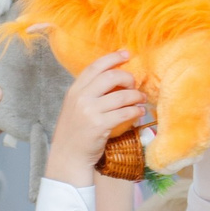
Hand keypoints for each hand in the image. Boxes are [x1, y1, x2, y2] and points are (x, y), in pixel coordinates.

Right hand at [46, 52, 143, 187]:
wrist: (68, 156)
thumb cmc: (75, 132)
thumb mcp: (75, 107)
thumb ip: (89, 93)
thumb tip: (114, 79)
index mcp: (74, 90)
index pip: (95, 67)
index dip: (112, 58)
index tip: (126, 54)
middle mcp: (81, 98)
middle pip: (110, 77)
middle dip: (127, 78)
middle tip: (134, 84)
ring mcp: (90, 111)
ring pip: (121, 95)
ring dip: (135, 95)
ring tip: (141, 99)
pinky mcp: (100, 125)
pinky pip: (124, 112)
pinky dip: (135, 110)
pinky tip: (139, 111)